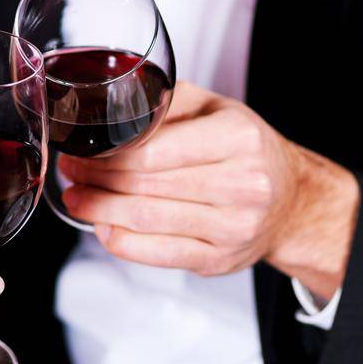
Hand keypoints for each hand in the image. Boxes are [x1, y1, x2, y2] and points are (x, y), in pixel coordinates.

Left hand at [60, 81, 358, 300]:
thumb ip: (168, 102)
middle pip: (147, 186)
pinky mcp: (219, 260)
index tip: (81, 149)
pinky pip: (160, 254)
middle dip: (97, 179)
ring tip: (76, 197)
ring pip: (149, 221)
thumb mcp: (217, 109)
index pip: (156, 151)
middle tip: (71, 170)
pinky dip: (123, 242)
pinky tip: (102, 226)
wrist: (291, 199)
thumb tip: (108, 103)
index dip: (108, 154)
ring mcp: (232, 228)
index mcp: (238, 139)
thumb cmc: (246, 149)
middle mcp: (242, 185)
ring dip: (100, 210)